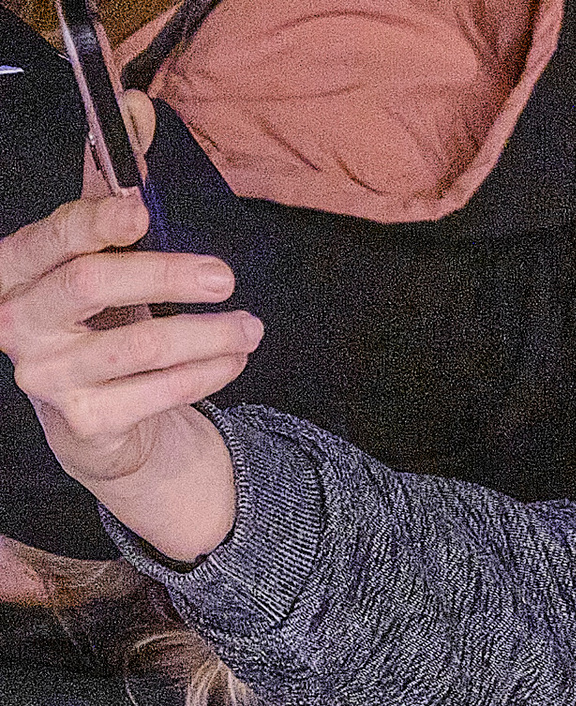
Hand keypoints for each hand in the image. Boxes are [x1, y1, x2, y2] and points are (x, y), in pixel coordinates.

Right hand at [0, 93, 249, 553]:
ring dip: (205, 335)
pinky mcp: (85, 422)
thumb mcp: (98, 254)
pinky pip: (158, 392)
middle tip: (224, 275)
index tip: (142, 209)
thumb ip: (113, 189)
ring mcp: (47, 376)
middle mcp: (18, 321)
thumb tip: (138, 109)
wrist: (94, 423)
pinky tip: (234, 359)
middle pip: (92, 284)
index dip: (96, 220)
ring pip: (138, 345)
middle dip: (165, 275)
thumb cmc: (96, 320)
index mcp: (16, 269)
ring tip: (249, 327)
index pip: (53, 237)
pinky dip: (205, 373)